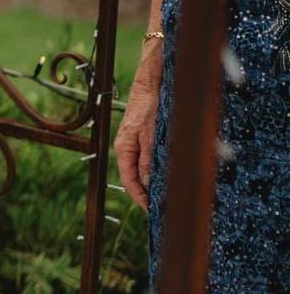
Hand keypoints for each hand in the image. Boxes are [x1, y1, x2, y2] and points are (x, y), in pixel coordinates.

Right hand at [115, 78, 159, 209]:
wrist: (154, 82)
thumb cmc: (151, 106)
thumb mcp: (152, 136)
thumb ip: (148, 160)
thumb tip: (148, 184)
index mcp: (123, 148)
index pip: (128, 180)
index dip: (140, 198)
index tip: (152, 210)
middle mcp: (127, 147)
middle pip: (135, 176)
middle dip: (148, 192)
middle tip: (163, 206)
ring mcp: (136, 141)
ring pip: (143, 168)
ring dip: (154, 181)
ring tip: (167, 193)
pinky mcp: (145, 136)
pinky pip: (149, 158)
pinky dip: (157, 169)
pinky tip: (169, 173)